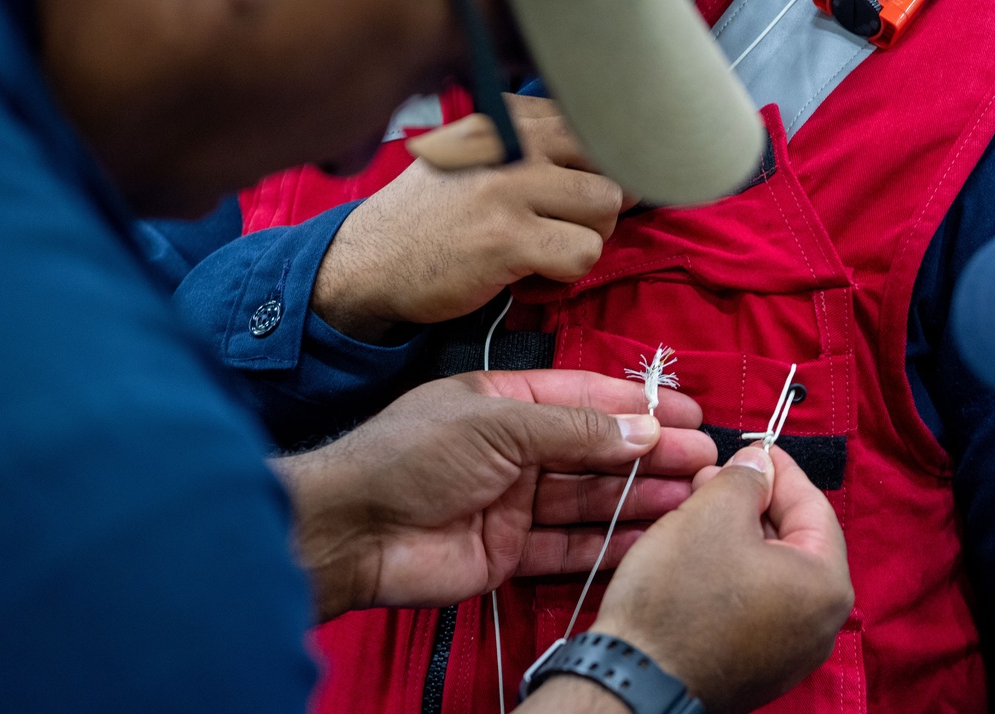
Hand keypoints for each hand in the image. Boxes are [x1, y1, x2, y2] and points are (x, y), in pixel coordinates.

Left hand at [274, 369, 715, 619]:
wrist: (353, 531)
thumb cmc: (414, 456)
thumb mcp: (497, 424)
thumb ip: (573, 430)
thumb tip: (642, 426)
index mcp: (505, 402)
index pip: (584, 397)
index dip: (637, 403)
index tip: (688, 411)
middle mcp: (513, 449)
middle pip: (595, 449)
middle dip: (649, 452)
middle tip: (704, 458)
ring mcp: (512, 501)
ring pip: (588, 497)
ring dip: (639, 497)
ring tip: (693, 495)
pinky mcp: (508, 550)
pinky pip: (567, 546)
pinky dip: (607, 543)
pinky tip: (650, 537)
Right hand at [311, 95, 629, 342]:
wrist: (368, 262)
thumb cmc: (427, 217)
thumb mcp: (472, 158)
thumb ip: (531, 148)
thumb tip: (610, 164)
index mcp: (506, 119)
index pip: (592, 128)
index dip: (593, 172)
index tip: (567, 199)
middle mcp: (511, 142)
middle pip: (609, 168)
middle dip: (595, 211)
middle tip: (558, 232)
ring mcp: (509, 189)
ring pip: (606, 209)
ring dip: (584, 241)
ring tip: (544, 253)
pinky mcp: (508, 239)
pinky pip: (584, 254)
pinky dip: (567, 275)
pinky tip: (532, 276)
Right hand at [590, 446, 852, 713]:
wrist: (636, 677)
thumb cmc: (679, 594)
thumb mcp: (711, 513)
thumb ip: (745, 478)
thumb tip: (759, 464)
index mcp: (825, 584)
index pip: (812, 506)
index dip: (778, 467)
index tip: (753, 443)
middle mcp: (821, 624)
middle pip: (793, 540)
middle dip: (753, 501)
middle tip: (711, 477)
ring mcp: (790, 651)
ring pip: (770, 572)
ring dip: (738, 534)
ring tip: (696, 510)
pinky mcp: (756, 665)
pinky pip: (754, 603)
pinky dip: (731, 571)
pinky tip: (695, 555)